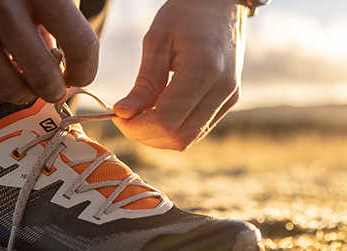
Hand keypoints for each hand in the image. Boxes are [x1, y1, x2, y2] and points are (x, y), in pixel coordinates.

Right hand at [0, 0, 98, 102]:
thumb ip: (58, 13)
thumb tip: (70, 63)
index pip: (81, 45)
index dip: (86, 70)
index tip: (80, 74)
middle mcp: (1, 5)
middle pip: (45, 78)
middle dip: (55, 90)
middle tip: (55, 84)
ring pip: (10, 90)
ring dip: (25, 92)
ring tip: (27, 79)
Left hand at [112, 0, 247, 149]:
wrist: (222, 4)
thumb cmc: (186, 13)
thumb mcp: (157, 39)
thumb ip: (144, 81)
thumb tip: (123, 114)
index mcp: (203, 70)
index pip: (166, 121)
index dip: (136, 127)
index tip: (117, 115)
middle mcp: (222, 90)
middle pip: (177, 138)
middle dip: (145, 135)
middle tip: (124, 118)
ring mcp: (229, 98)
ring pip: (187, 140)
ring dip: (158, 136)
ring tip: (139, 113)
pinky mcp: (229, 101)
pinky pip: (196, 129)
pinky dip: (173, 129)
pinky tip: (157, 110)